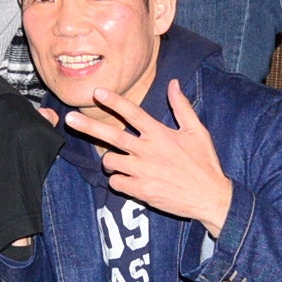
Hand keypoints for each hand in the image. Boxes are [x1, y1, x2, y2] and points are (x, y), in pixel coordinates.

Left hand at [63, 80, 234, 236]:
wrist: (212, 198)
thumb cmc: (204, 163)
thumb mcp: (197, 132)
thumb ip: (182, 107)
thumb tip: (173, 83)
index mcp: (160, 134)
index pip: (132, 113)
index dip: (114, 101)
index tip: (97, 92)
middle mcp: (148, 151)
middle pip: (111, 135)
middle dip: (87, 126)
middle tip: (69, 119)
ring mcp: (143, 172)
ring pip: (109, 161)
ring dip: (109, 160)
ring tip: (118, 162)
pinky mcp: (141, 190)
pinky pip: (116, 182)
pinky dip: (118, 180)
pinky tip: (129, 180)